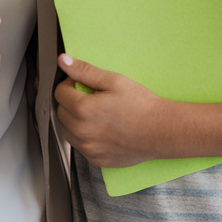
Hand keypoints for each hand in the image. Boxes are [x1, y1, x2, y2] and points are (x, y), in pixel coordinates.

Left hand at [55, 54, 171, 167]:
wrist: (161, 131)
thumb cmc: (141, 105)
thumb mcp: (114, 80)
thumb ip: (85, 71)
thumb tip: (63, 61)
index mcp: (82, 109)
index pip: (60, 93)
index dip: (70, 84)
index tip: (83, 84)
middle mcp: (81, 131)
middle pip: (61, 112)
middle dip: (70, 102)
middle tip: (91, 98)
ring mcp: (88, 148)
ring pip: (67, 131)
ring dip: (74, 121)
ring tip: (96, 114)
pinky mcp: (96, 160)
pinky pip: (80, 146)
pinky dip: (85, 137)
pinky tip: (102, 129)